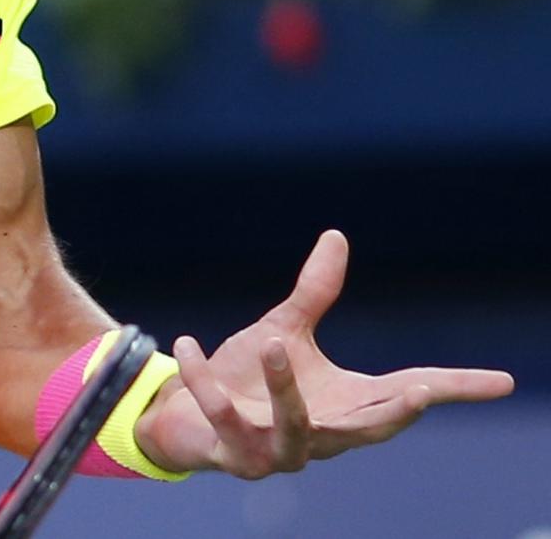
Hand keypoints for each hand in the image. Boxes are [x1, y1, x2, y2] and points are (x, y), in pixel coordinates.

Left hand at [132, 230, 514, 477]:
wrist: (189, 418)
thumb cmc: (247, 378)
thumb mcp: (285, 330)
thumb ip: (314, 293)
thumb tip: (337, 235)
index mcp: (346, 405)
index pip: (410, 393)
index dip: (456, 388)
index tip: (502, 382)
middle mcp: (324, 435)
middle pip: (372, 427)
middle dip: (397, 412)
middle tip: (423, 392)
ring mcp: (281, 451)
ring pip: (294, 425)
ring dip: (284, 387)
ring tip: (271, 339)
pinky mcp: (236, 455)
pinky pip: (222, 416)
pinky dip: (204, 379)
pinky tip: (188, 343)